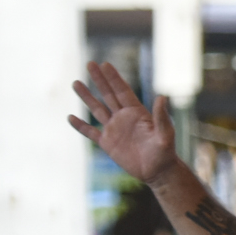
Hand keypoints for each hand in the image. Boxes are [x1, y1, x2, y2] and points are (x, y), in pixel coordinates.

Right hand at [67, 60, 181, 184]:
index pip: (122, 91)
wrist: (157, 172)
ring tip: (76, 83)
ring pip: (97, 109)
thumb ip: (161, 117)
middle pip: (108, 94)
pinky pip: (91, 132)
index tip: (105, 64)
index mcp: (137, 112)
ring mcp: (114, 129)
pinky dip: (81, 126)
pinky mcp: (107, 143)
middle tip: (90, 63)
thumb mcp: (165, 134)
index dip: (114, 78)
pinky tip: (70, 117)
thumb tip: (162, 96)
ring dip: (87, 97)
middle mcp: (123, 117)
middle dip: (99, 79)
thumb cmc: (165, 152)